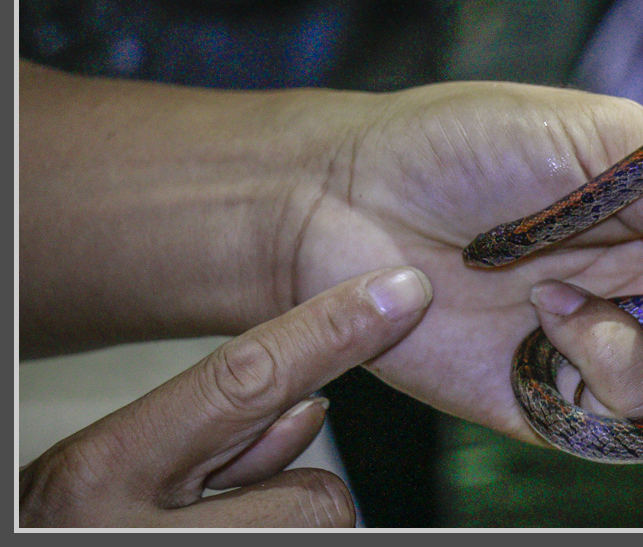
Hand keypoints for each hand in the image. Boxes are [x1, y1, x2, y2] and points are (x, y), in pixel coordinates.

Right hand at [18, 267, 431, 526]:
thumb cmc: (69, 524)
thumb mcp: (113, 471)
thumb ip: (215, 432)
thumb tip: (315, 407)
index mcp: (104, 471)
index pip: (244, 379)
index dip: (332, 331)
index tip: (402, 292)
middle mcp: (139, 533)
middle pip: (319, 498)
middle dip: (302, 497)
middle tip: (236, 504)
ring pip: (319, 534)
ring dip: (290, 530)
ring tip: (221, 529)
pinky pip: (306, 544)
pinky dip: (287, 538)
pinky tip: (239, 533)